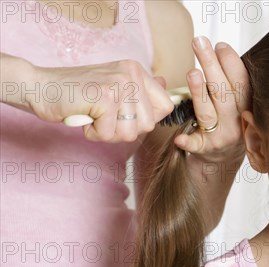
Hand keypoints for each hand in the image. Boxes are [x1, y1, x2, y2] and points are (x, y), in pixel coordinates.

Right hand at [30, 60, 173, 141]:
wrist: (42, 88)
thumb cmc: (77, 95)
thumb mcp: (113, 88)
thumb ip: (139, 91)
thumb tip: (166, 85)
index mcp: (136, 70)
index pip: (166, 107)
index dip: (147, 121)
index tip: (125, 116)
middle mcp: (130, 73)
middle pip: (148, 125)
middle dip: (124, 131)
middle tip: (104, 118)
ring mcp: (118, 84)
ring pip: (130, 133)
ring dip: (108, 133)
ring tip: (94, 116)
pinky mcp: (104, 98)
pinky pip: (109, 134)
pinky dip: (94, 133)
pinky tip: (84, 117)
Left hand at [174, 37, 249, 159]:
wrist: (223, 161)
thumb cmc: (227, 126)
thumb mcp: (236, 105)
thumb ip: (231, 84)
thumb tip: (219, 48)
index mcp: (245, 108)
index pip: (241, 82)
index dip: (231, 63)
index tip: (219, 45)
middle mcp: (235, 123)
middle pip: (223, 92)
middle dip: (211, 65)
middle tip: (199, 42)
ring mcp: (219, 138)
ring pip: (208, 114)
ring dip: (200, 93)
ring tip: (192, 72)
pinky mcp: (204, 150)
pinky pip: (195, 145)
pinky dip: (187, 141)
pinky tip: (179, 137)